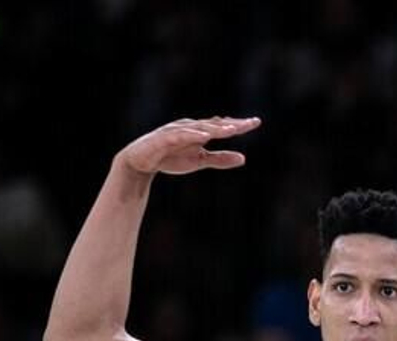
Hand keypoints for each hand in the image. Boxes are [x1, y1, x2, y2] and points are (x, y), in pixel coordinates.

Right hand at [117, 117, 259, 176]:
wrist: (141, 162)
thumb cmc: (170, 158)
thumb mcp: (200, 161)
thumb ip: (220, 159)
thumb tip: (244, 158)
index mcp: (200, 132)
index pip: (222, 126)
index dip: (238, 125)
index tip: (256, 122)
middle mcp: (190, 127)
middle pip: (214, 124)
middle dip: (231, 123)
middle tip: (250, 123)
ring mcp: (177, 131)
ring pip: (199, 128)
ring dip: (215, 128)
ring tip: (231, 129)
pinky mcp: (164, 138)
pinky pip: (179, 134)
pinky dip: (192, 134)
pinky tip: (204, 136)